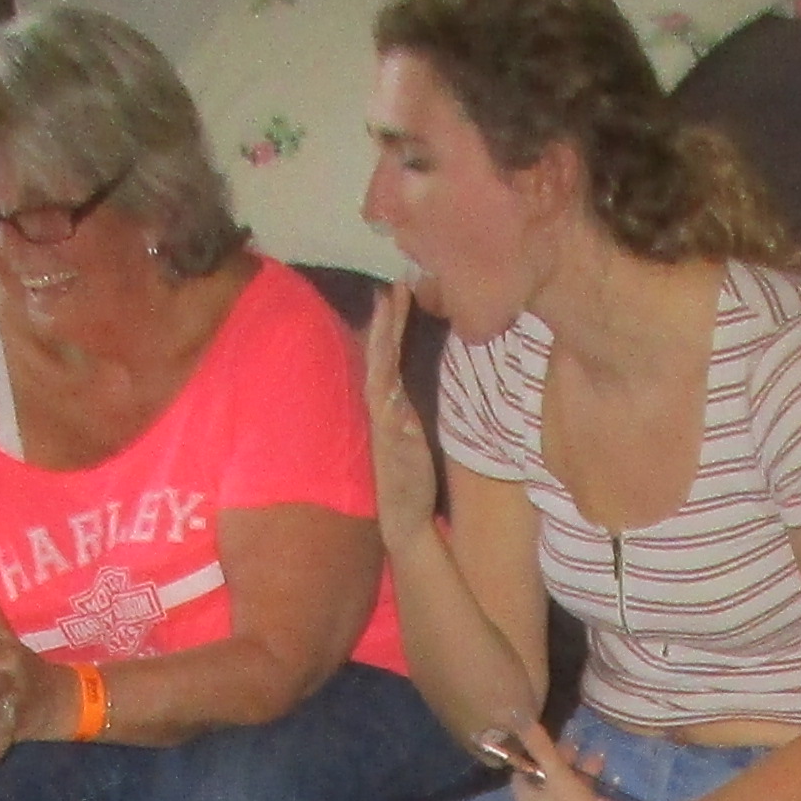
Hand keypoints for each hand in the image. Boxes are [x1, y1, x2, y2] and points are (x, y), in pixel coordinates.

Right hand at [361, 290, 439, 530]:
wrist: (404, 513)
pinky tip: (390, 381)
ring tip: (386, 318)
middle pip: (380, 356)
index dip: (393, 322)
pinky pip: (387, 419)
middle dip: (385, 323)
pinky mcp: (391, 447)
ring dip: (381, 347)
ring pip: (379, 378)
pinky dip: (387, 400)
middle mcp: (381, 408)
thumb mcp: (415, 424)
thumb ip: (412, 397)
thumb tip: (422, 368)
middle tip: (393, 288)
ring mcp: (384, 426)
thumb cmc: (411, 469)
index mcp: (389, 400)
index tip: (401, 288)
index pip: (389, 353)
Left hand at [509, 730, 643, 800]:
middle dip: (561, 759)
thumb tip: (516, 716)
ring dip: (579, 770)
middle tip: (576, 745)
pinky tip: (605, 778)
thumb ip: (540, 746)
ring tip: (598, 757)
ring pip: (563, 789)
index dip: (533, 753)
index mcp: (525, 800)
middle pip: (543, 779)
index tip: (549, 739)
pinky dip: (587, 787)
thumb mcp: (557, 774)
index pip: (520, 771)